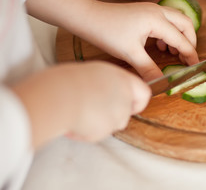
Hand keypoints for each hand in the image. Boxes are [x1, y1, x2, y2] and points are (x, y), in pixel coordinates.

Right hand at [12, 61, 150, 146]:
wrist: (57, 96)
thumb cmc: (67, 80)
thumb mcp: (91, 75)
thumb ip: (104, 85)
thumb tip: (101, 94)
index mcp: (122, 79)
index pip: (144, 93)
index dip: (137, 102)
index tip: (127, 105)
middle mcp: (124, 97)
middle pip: (126, 113)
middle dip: (112, 117)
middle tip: (93, 111)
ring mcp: (117, 115)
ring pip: (111, 125)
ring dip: (98, 124)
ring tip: (77, 113)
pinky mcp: (105, 130)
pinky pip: (95, 135)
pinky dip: (85, 132)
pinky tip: (72, 122)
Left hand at [26, 0, 198, 81]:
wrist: (88, 17)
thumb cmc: (108, 33)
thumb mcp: (130, 54)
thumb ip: (148, 69)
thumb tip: (161, 85)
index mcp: (157, 20)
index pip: (181, 40)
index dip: (190, 55)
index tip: (195, 67)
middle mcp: (158, 11)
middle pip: (186, 24)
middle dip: (190, 41)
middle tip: (187, 59)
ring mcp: (152, 9)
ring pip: (177, 20)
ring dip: (179, 35)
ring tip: (173, 53)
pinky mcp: (145, 11)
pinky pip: (166, 20)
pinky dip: (169, 32)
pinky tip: (159, 45)